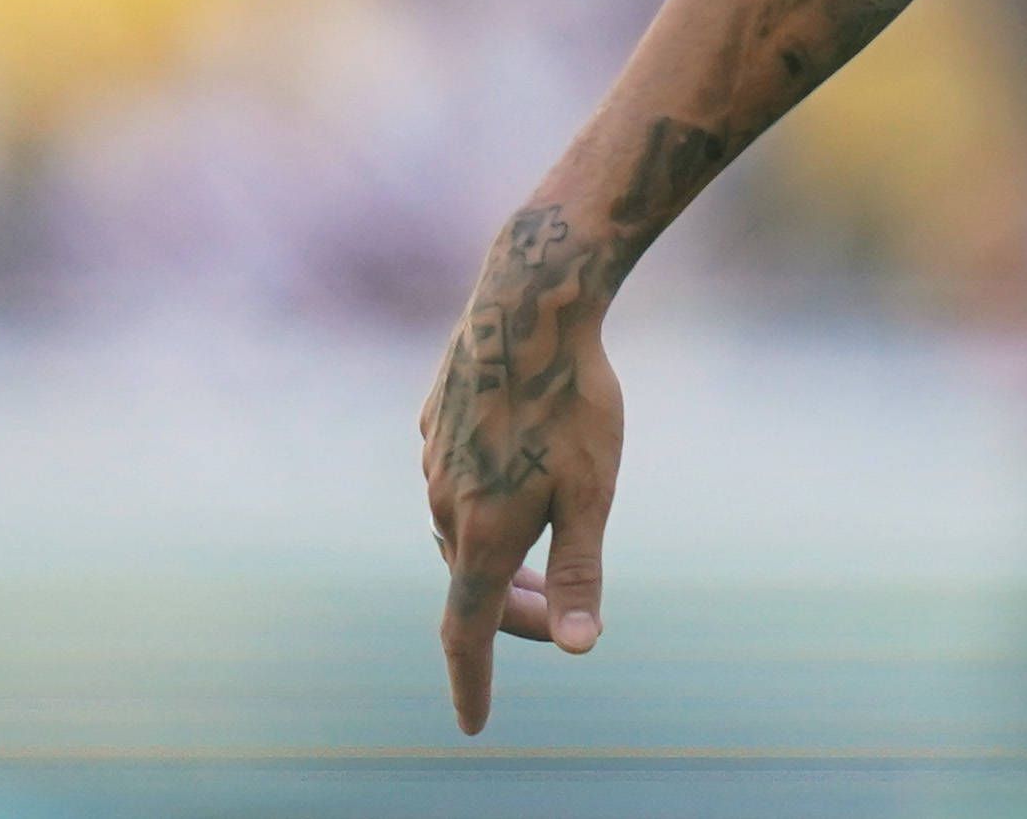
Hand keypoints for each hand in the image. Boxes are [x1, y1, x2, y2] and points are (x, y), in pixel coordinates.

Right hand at [419, 205, 627, 732]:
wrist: (531, 303)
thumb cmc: (575, 399)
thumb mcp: (593, 490)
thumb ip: (582, 570)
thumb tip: (583, 647)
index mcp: (482, 534)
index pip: (468, 633)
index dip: (472, 682)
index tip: (474, 724)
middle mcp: (445, 505)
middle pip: (474, 584)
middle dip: (517, 612)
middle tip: (566, 616)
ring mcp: (433, 462)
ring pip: (463, 531)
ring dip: (502, 556)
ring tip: (549, 555)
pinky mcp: (433, 422)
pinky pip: (457, 479)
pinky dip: (488, 501)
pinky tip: (519, 474)